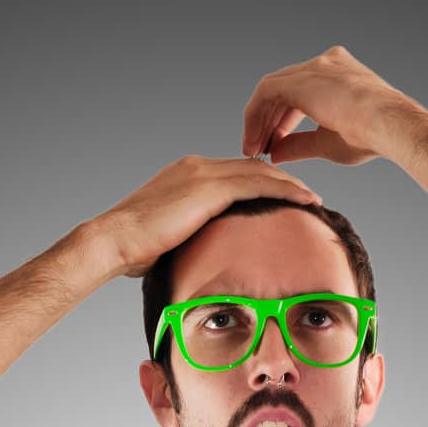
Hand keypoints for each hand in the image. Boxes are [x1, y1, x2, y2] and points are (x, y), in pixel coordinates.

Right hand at [96, 154, 322, 279]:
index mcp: (187, 175)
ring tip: (314, 198)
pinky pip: (257, 183)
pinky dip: (284, 189)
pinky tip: (305, 199)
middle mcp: (197, 166)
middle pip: (251, 167)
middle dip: (282, 181)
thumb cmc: (134, 250)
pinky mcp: (207, 187)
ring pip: (259, 171)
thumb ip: (192, 237)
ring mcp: (202, 173)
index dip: (262, 185)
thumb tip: (207, 260)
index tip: (284, 200)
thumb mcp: (170, 239)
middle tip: (308, 196)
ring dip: (290, 184)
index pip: (234, 175)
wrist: (114, 241)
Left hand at [241, 44, 399, 167]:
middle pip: (284, 89)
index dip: (283, 121)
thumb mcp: (327, 142)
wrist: (388, 125)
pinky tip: (253, 140)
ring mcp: (315, 67)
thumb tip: (276, 154)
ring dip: (259, 120)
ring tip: (253, 149)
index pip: (300, 94)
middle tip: (258, 149)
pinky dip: (255, 116)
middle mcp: (326, 64)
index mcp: (339, 74)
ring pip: (273, 89)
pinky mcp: (302, 78)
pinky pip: (266, 91)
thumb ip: (299, 144)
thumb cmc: (370, 136)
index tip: (274, 145)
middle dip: (268, 121)